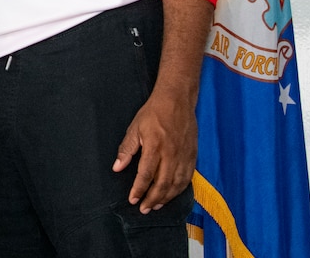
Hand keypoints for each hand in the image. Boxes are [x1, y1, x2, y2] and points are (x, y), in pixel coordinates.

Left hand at [112, 88, 197, 212]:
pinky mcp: (192, 155)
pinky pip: (187, 177)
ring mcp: (183, 155)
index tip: (132, 200)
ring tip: (156, 205)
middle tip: (144, 209)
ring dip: (166, 197)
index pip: (146, 174)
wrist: (177, 101)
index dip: (139, 189)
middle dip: (152, 198)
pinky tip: (172, 194)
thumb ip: (126, 149)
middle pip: (162, 183)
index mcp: (155, 146)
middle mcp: (171, 154)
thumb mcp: (134, 128)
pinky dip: (179, 189)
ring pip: (176, 184)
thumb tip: (117, 167)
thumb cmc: (153, 113)